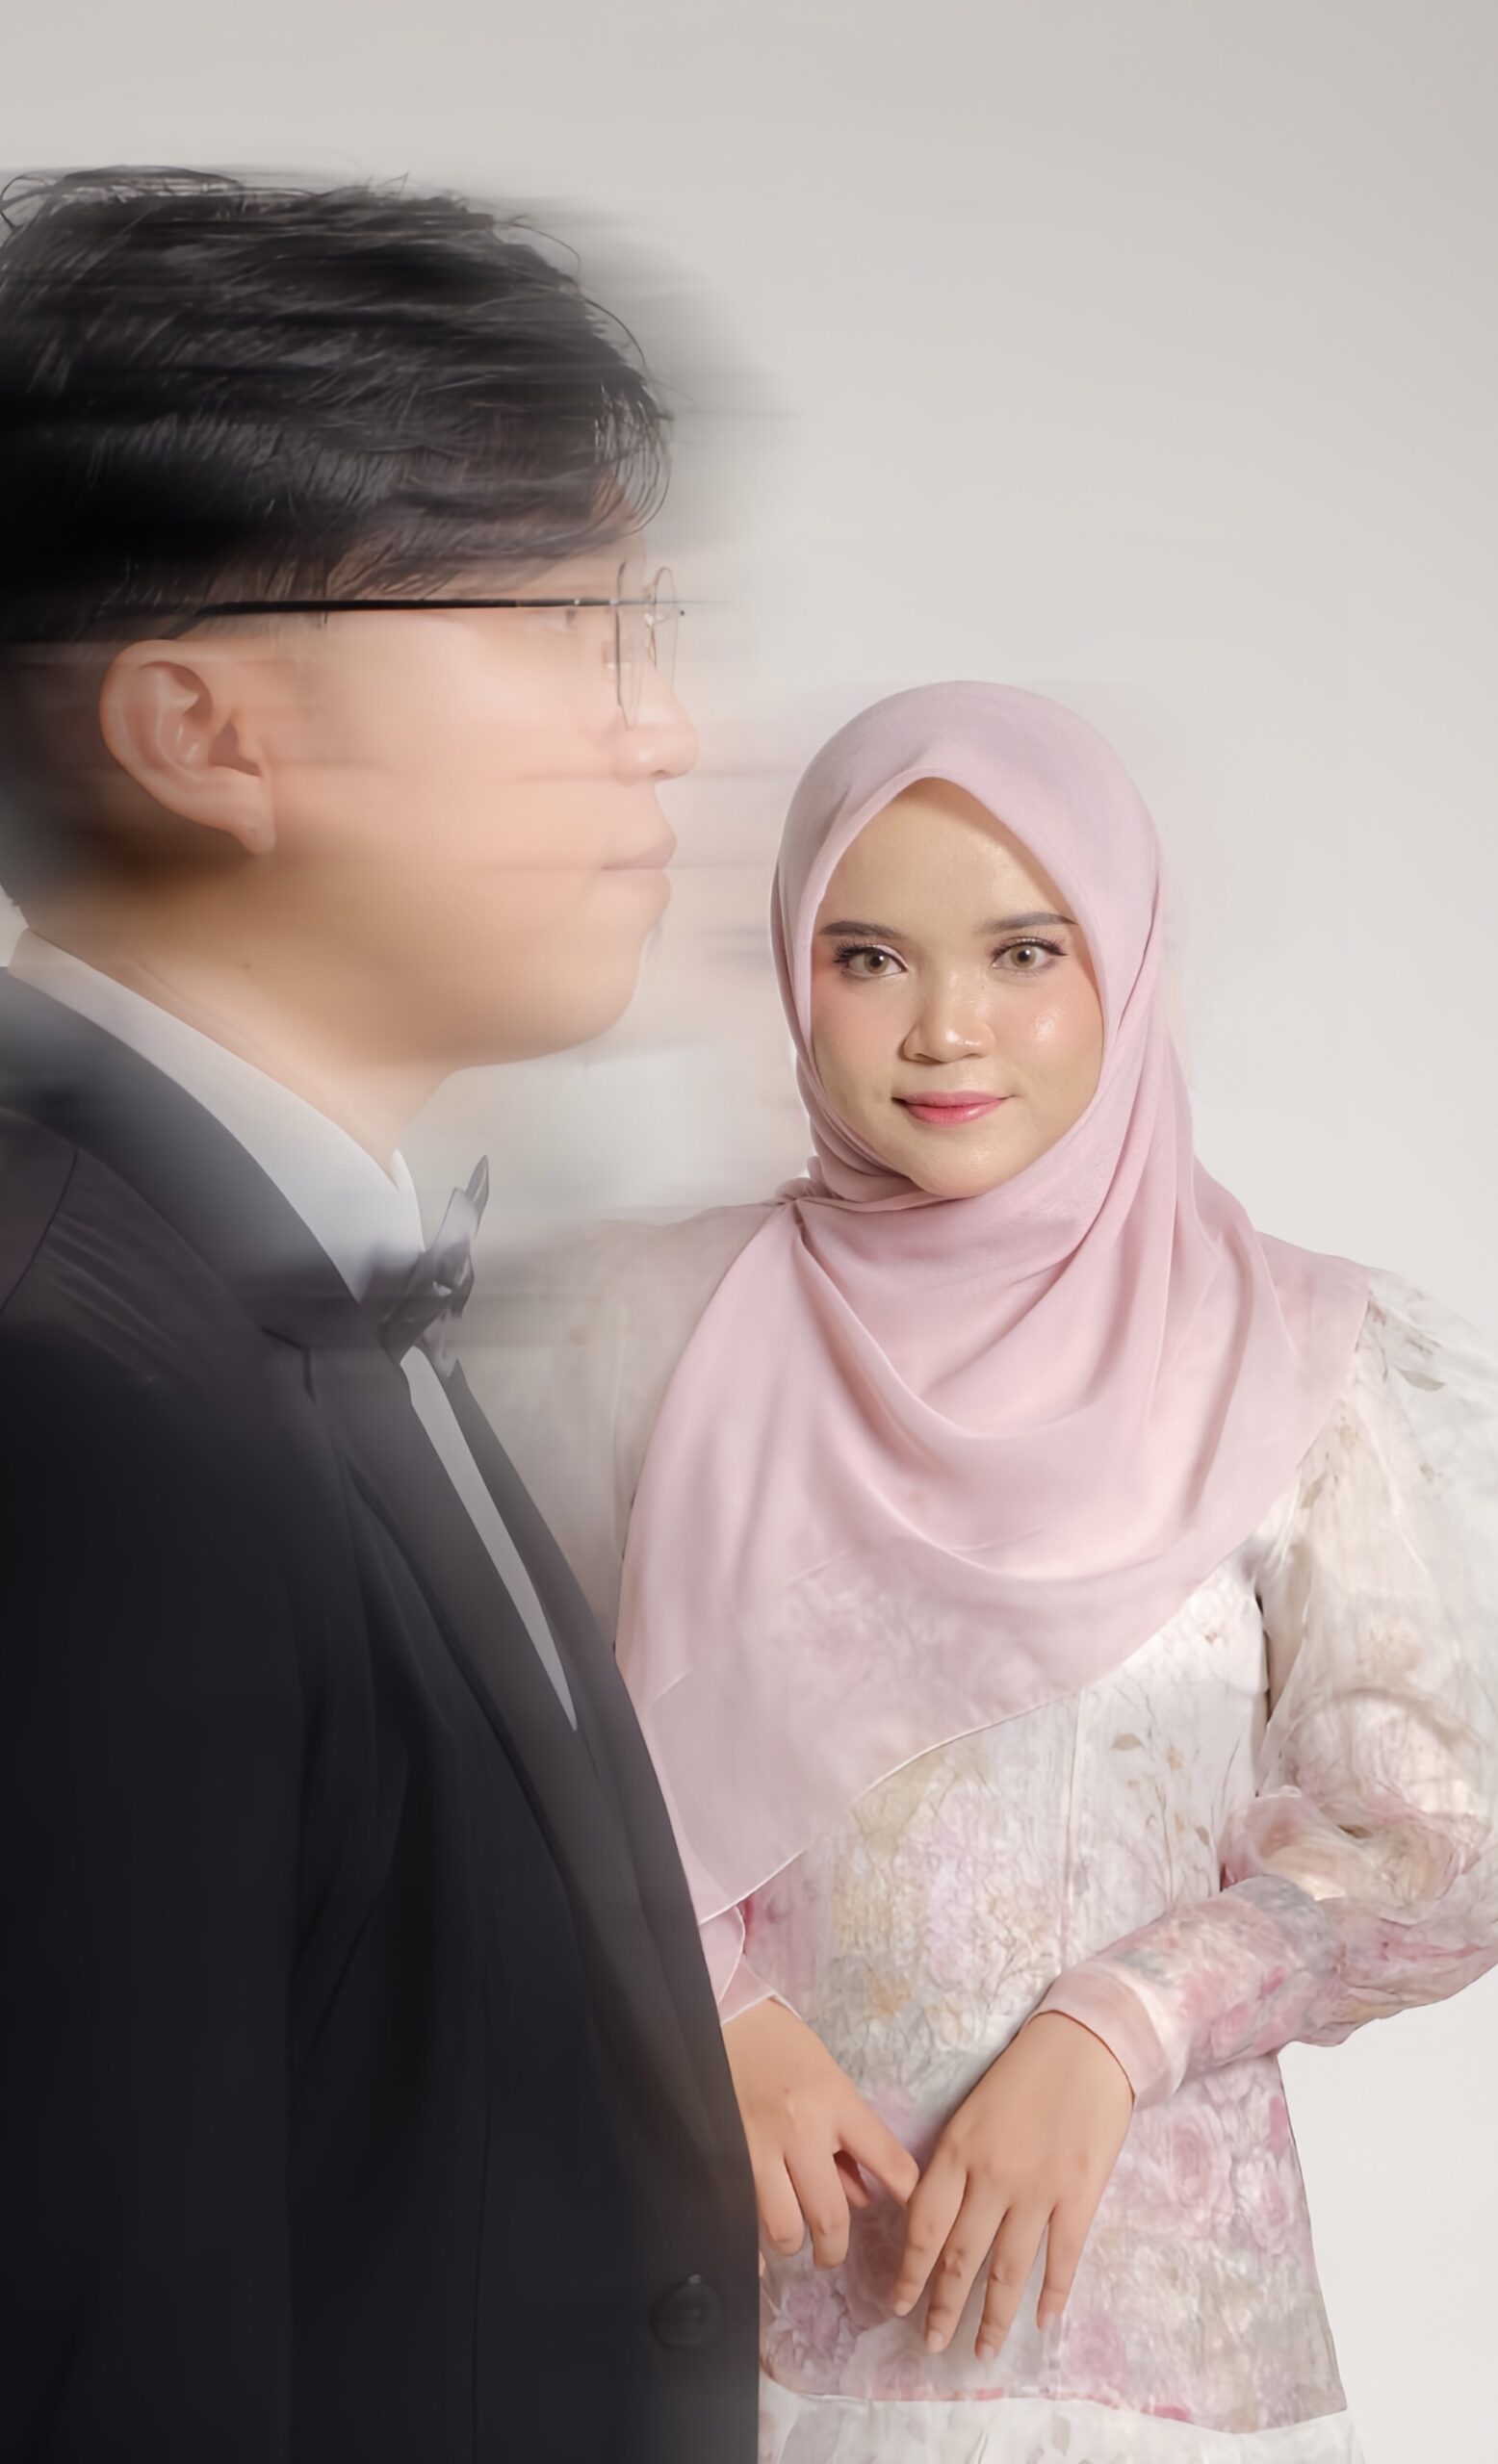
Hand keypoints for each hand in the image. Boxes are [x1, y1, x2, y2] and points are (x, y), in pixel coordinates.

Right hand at [723, 1997, 919, 2268]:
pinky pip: (742, 2220)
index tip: (913, 2218)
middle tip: (832, 2253)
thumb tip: (865, 2199)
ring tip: (795, 2238)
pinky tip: (760, 2260)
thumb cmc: (781, 2044)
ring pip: (785, 2227)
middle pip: (830, 2215)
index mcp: (835, 2102)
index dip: (908, 2198)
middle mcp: (801, 2130)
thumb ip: (848, 2139)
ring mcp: (758, 2148)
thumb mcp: (829, 2078)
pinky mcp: (725, 2158)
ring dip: (795, 2241)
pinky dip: (754, 2249)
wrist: (722, 2019)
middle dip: (836, 2248)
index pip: (889, 2162)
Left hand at [890, 2011, 1133, 2357]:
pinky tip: (1041, 2320)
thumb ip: (953, 2165)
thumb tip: (933, 2221)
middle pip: (961, 2256)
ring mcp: (1038, 2188)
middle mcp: (992, 2175)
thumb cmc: (1024, 2074)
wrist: (1085, 2045)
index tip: (899, 2305)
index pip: (923, 2226)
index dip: (910, 2273)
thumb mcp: (971, 2112)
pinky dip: (1052, 2294)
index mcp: (957, 2150)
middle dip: (944, 2307)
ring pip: (1009, 2269)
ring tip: (981, 2349)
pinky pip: (1061, 2257)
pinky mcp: (1079, 2194)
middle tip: (933, 2345)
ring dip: (993, 2316)